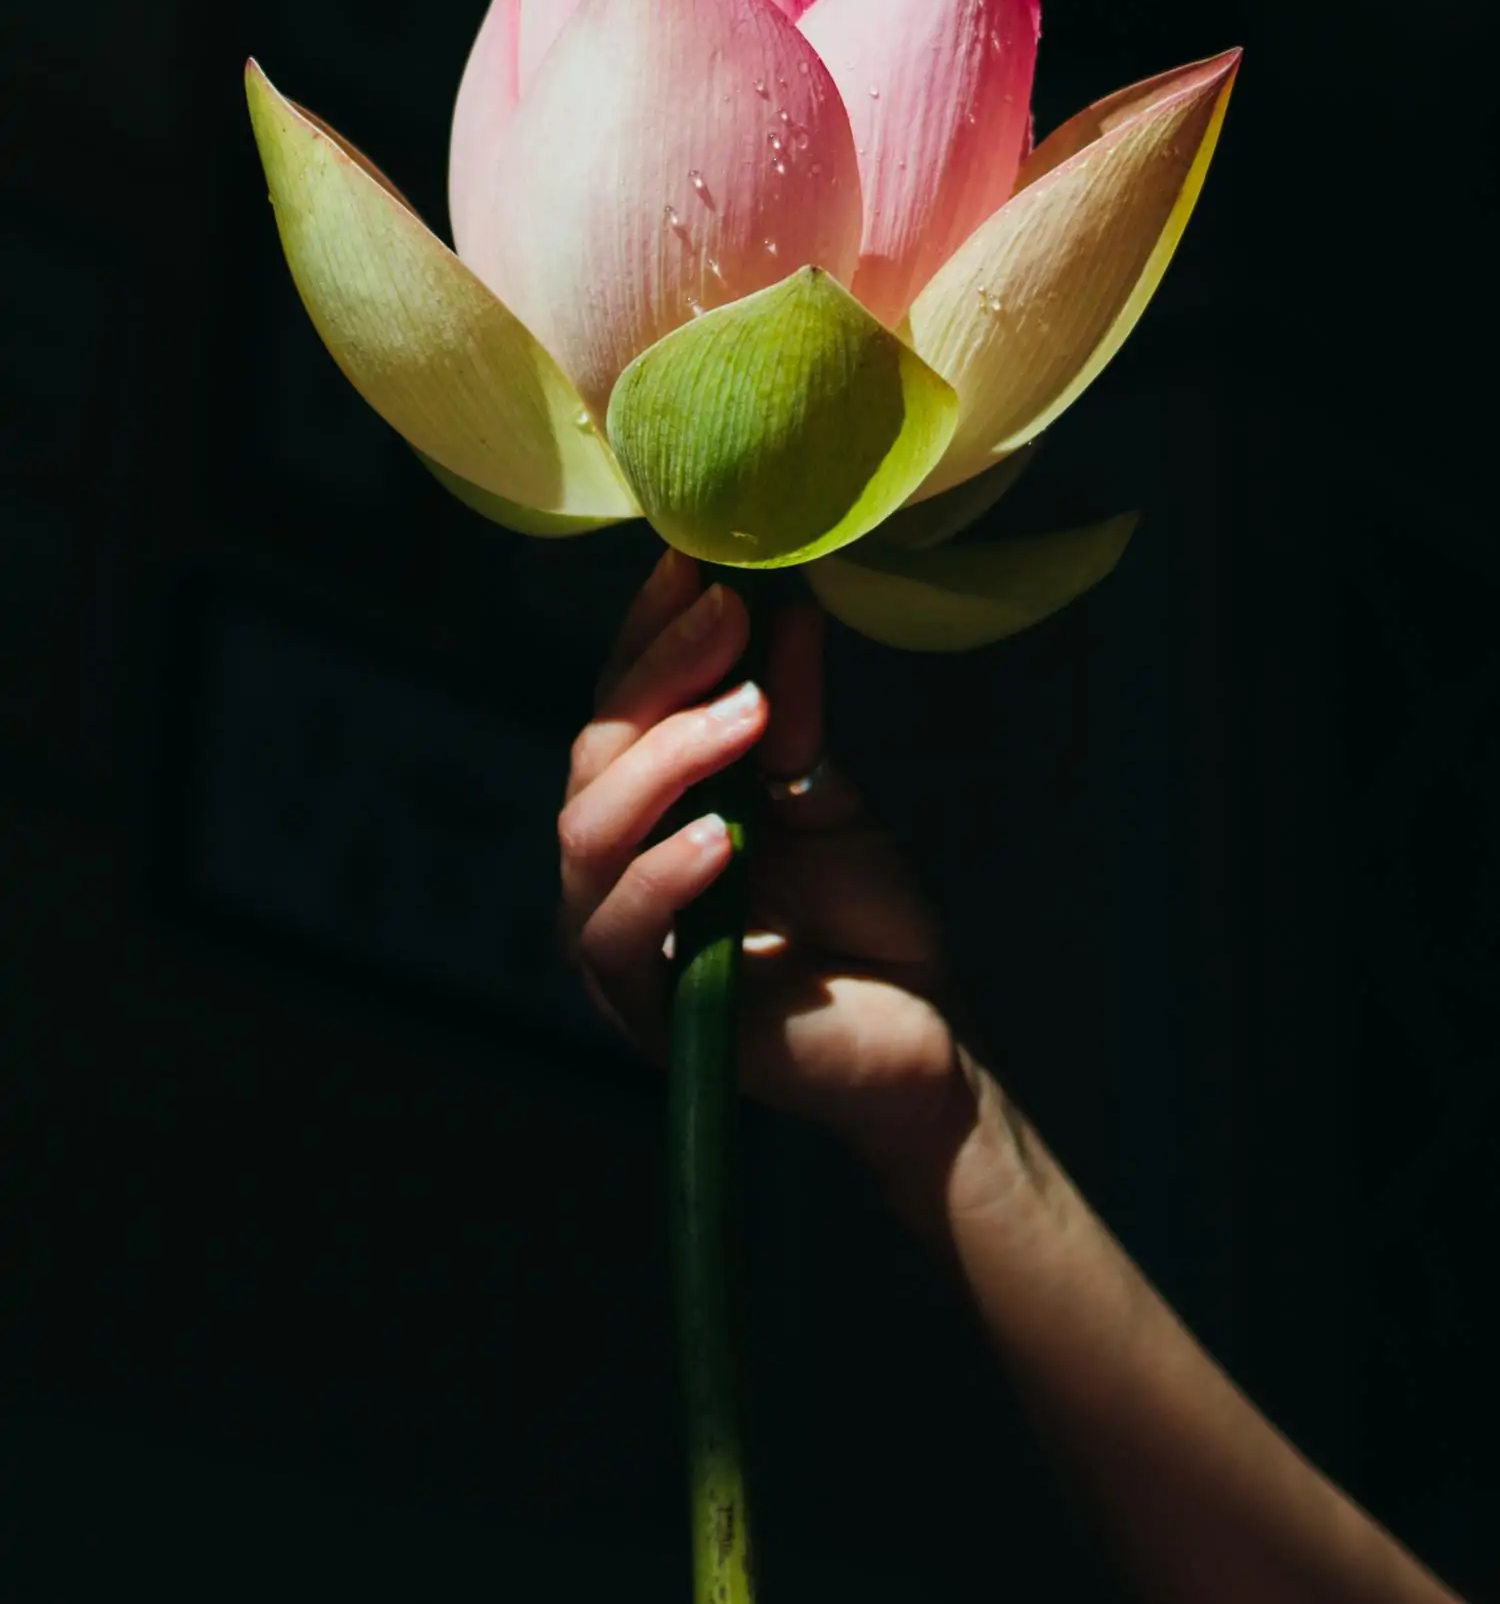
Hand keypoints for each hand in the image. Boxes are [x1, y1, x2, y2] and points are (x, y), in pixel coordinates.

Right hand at [558, 548, 974, 1164]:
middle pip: (593, 758)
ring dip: (664, 762)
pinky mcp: (648, 1012)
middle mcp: (614, 871)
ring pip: (587, 836)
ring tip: (743, 715)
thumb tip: (786, 609)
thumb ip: (791, 717)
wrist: (925, 1042)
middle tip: (729, 616)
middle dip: (659, 675)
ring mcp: (622, 944)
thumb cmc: (865, 919)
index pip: (620, 709)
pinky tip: (719, 834)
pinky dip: (664, 876)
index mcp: (646, 814)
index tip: (695, 562)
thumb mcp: (826, 795)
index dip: (647, 634)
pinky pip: (618, 936)